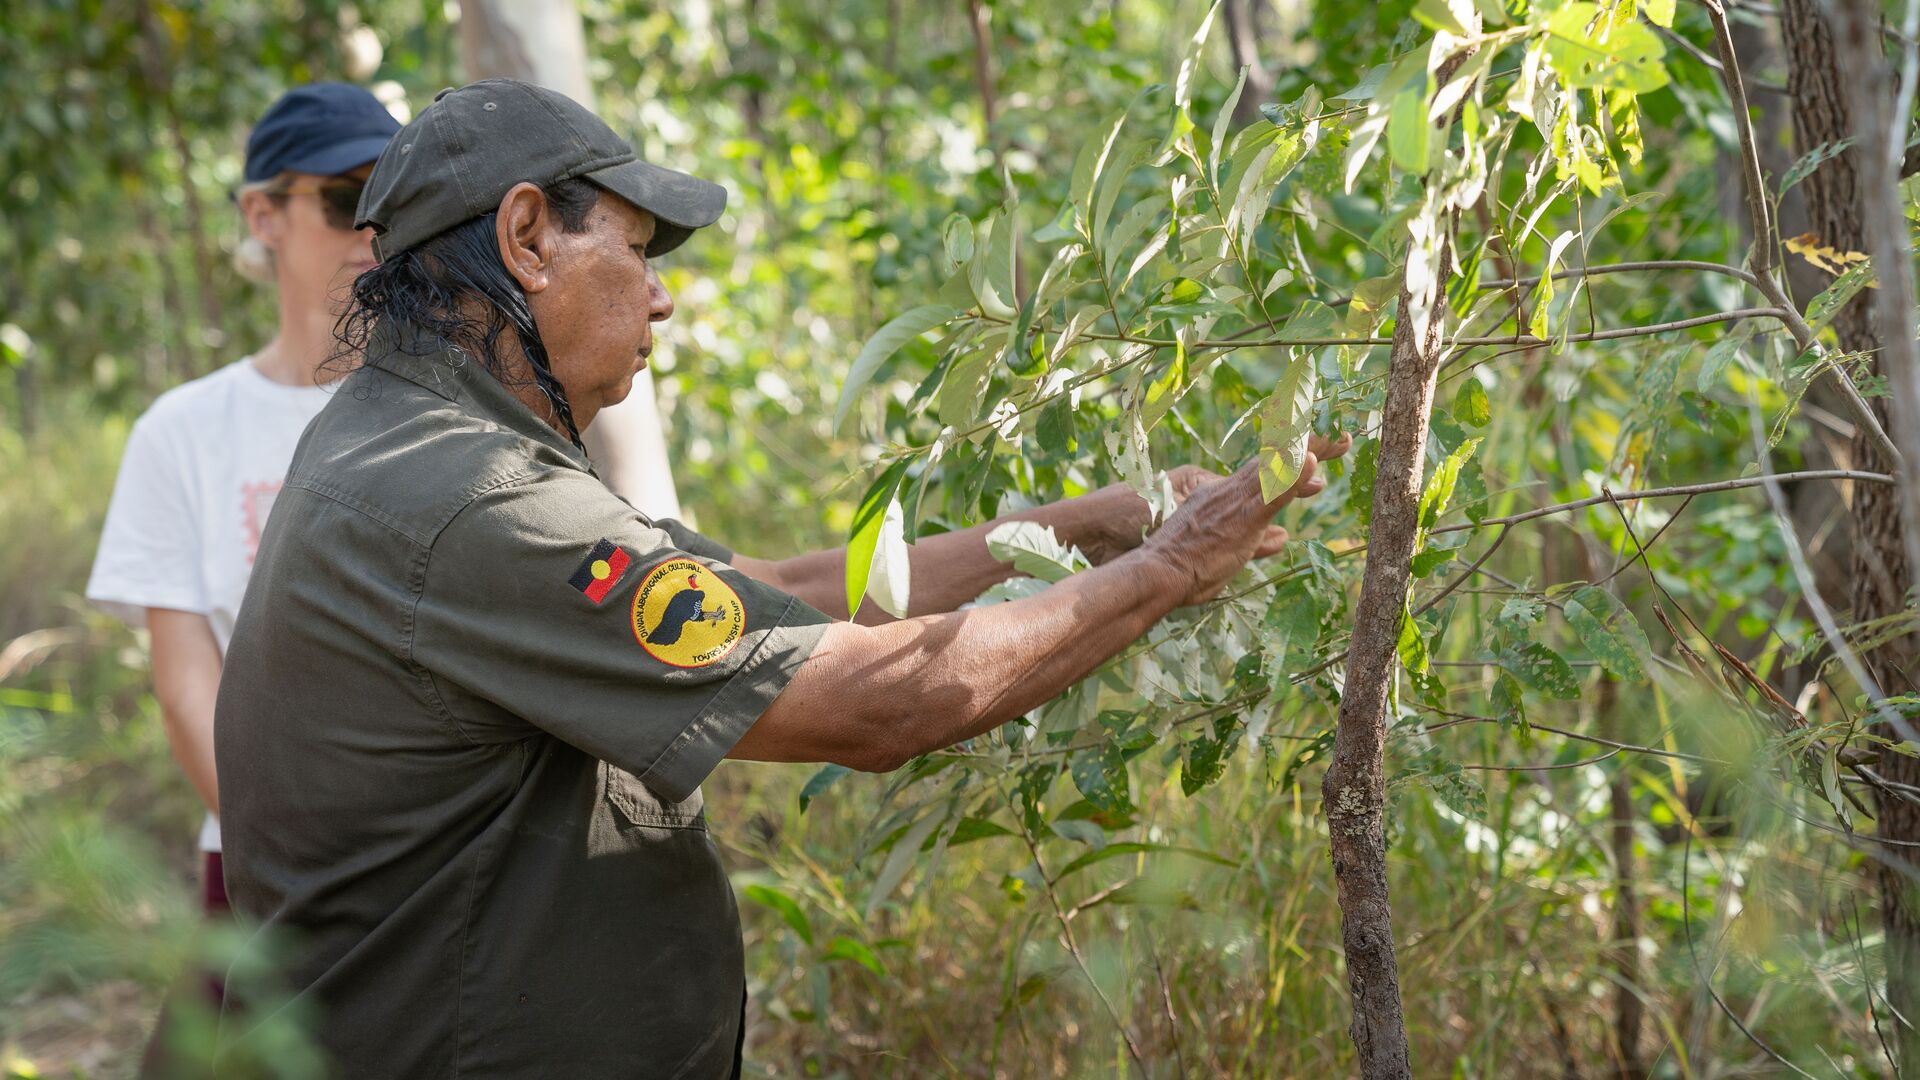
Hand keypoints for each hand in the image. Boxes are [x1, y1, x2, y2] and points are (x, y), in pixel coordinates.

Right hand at [1140, 432, 1351, 605]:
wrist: (1156, 573)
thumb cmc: (1185, 568)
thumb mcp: (1229, 551)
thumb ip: (1259, 540)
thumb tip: (1284, 536)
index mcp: (1225, 497)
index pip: (1266, 471)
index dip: (1294, 459)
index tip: (1319, 449)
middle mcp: (1231, 491)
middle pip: (1277, 460)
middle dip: (1312, 445)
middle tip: (1344, 435)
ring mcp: (1237, 502)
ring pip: (1277, 468)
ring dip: (1310, 450)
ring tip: (1340, 436)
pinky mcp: (1242, 519)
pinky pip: (1271, 494)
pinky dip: (1292, 477)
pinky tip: (1311, 461)